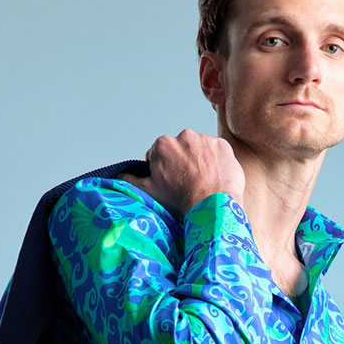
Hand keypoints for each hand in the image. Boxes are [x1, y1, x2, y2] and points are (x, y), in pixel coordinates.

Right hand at [124, 129, 244, 217]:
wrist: (212, 208)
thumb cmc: (180, 201)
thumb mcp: (149, 192)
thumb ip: (131, 180)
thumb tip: (119, 175)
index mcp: (163, 145)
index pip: (159, 154)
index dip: (163, 169)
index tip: (170, 182)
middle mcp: (184, 136)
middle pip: (180, 149)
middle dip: (182, 162)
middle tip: (186, 184)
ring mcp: (206, 140)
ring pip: (199, 150)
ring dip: (199, 161)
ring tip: (202, 182)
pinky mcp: (223, 146)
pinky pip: (217, 152)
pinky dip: (215, 162)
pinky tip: (214, 178)